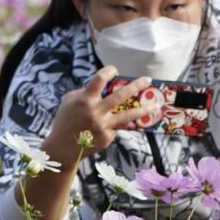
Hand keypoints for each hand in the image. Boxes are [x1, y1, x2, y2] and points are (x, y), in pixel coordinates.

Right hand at [43, 66, 157, 161]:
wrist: (62, 149)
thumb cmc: (64, 122)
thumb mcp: (68, 103)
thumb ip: (83, 93)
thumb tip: (101, 89)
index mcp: (84, 100)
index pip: (100, 79)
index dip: (109, 71)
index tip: (114, 70)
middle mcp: (96, 112)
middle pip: (121, 95)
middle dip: (136, 86)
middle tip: (148, 80)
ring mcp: (103, 125)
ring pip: (129, 115)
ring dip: (144, 110)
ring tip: (157, 106)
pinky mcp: (108, 137)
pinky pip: (116, 127)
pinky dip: (114, 124)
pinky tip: (106, 127)